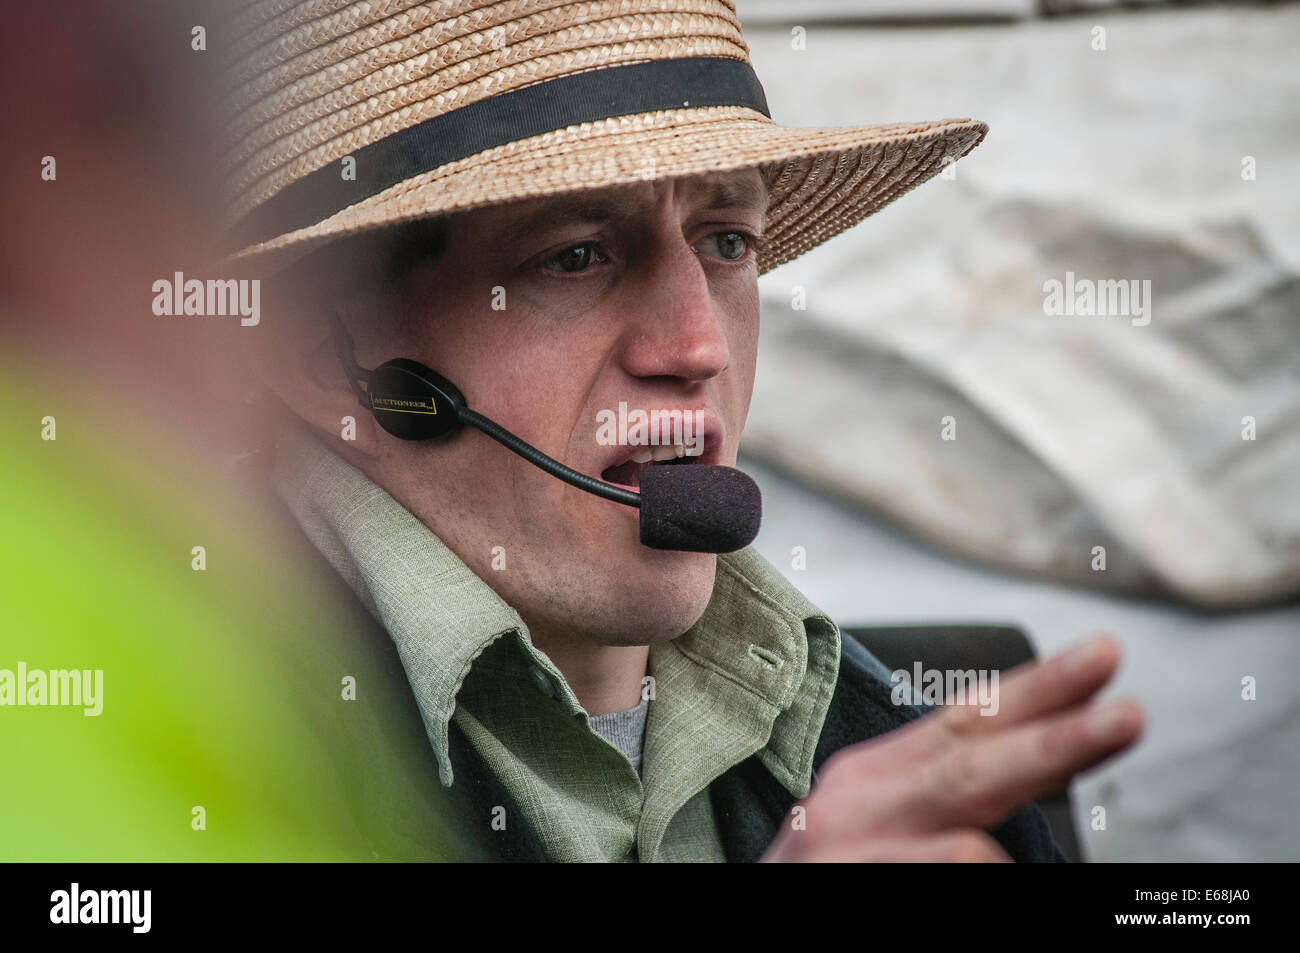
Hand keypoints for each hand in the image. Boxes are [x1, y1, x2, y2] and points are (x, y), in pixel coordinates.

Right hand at [760, 633, 1142, 861]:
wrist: (736, 926)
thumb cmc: (828, 878)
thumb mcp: (873, 827)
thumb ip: (938, 800)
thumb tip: (1035, 779)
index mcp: (870, 777)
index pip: (961, 723)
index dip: (1033, 692)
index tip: (1099, 662)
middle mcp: (855, 802)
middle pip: (970, 761)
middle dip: (1055, 733)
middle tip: (1127, 711)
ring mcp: (846, 853)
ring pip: (966, 842)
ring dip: (1035, 803)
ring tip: (1110, 744)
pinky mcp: (846, 887)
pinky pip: (946, 875)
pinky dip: (985, 869)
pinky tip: (1000, 861)